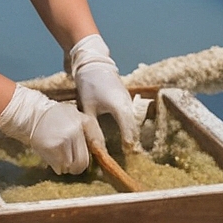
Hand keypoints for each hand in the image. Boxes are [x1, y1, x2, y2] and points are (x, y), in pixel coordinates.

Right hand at [0, 85, 92, 174]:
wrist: (31, 114)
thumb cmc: (55, 115)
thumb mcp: (76, 116)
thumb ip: (89, 131)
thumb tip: (101, 151)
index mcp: (81, 123)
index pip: (95, 146)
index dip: (92, 156)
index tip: (90, 160)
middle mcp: (73, 133)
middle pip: (82, 163)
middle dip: (78, 166)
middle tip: (73, 163)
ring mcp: (61, 142)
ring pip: (69, 167)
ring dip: (66, 166)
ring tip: (60, 154)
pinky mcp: (49, 149)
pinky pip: (58, 167)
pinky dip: (57, 166)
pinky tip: (52, 154)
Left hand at [69, 34, 139, 152]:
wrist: (93, 62)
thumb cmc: (89, 84)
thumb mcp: (88, 109)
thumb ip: (94, 130)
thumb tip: (97, 149)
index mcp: (121, 109)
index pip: (130, 134)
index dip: (128, 148)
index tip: (125, 160)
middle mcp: (129, 105)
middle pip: (134, 130)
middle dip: (131, 144)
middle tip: (125, 159)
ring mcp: (129, 101)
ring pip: (133, 123)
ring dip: (129, 135)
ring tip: (124, 149)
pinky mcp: (125, 98)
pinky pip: (130, 116)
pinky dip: (127, 126)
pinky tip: (120, 134)